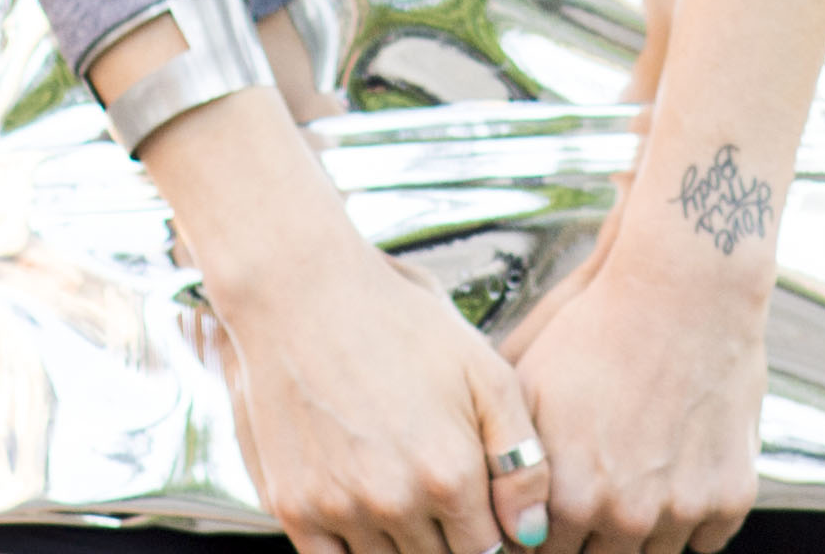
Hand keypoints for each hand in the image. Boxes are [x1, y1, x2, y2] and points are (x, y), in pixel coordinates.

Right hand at [206, 224, 553, 553]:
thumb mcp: (484, 373)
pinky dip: (353, 551)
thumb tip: (531, 535)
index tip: (482, 512)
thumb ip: (521, 460)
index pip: (486, 551)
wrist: (302, 297)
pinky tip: (365, 520)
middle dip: (449, 541)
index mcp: (449, 475)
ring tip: (405, 498)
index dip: (490, 534)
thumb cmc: (400, 325)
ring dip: (403, 545)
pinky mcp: (293, 507)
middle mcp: (394, 502)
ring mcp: (338, 508)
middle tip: (442, 501)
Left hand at [497, 244, 769, 553]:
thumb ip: (503, 461)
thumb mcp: (522, 387)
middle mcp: (625, 516)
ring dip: (639, 531)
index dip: (543, 533)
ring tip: (633, 478)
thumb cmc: (597, 328)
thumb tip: (487, 500)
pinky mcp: (731, 495)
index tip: (550, 512)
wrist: (682, 288)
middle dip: (588, 537)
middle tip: (594, 488)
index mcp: (568, 499)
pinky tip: (673, 477)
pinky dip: (689, 520)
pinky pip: (705, 541)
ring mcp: (683, 510)